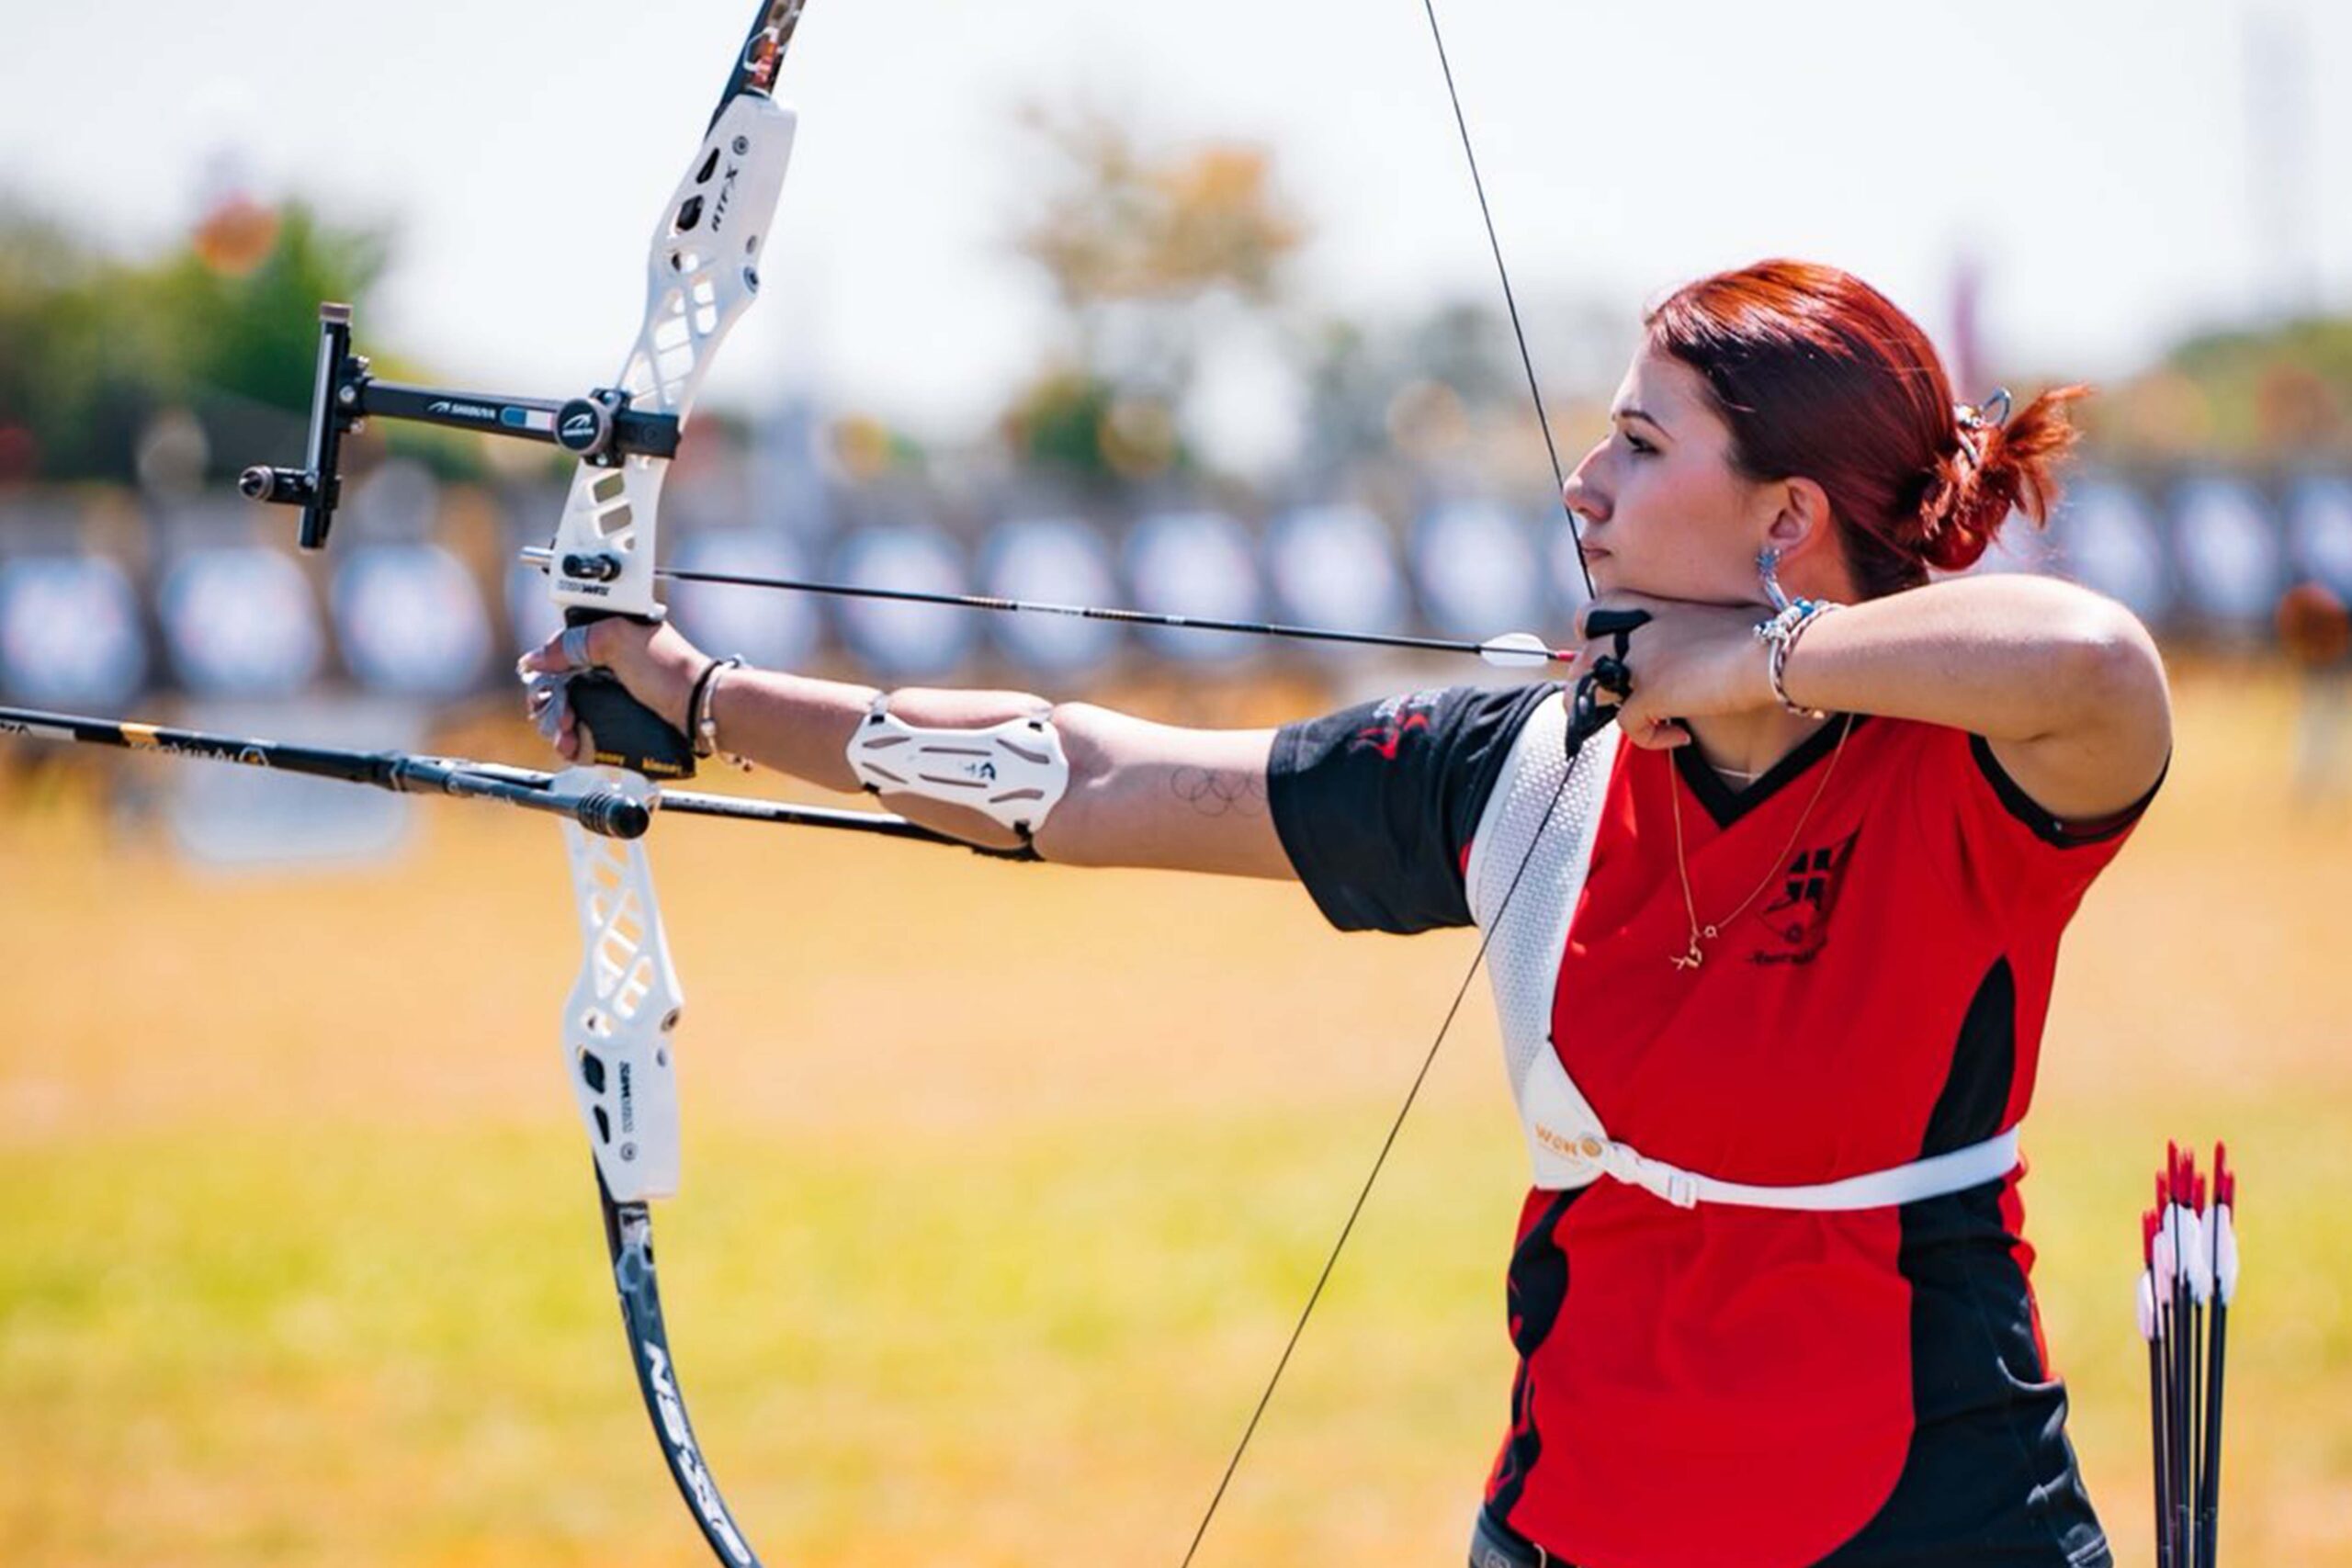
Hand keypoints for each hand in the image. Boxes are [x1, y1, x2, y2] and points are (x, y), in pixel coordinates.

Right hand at [518, 618, 708, 762]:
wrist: (700, 709)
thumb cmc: (671, 671)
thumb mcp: (618, 639)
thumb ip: (574, 642)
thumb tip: (536, 658)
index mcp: (607, 639)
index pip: (560, 652)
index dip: (546, 670)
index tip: (541, 685)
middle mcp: (607, 667)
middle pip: (559, 685)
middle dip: (550, 702)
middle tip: (558, 715)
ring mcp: (611, 696)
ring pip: (567, 711)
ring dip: (557, 724)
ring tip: (565, 734)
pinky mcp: (617, 723)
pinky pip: (583, 733)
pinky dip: (571, 741)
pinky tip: (570, 746)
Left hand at [1573, 593, 1775, 750]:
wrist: (1772, 652)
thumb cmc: (1767, 634)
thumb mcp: (1728, 616)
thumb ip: (1707, 626)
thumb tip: (1725, 641)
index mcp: (1660, 609)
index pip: (1605, 606)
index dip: (1596, 628)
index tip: (1613, 648)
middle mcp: (1643, 631)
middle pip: (1585, 650)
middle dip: (1586, 678)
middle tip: (1615, 699)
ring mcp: (1642, 661)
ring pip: (1585, 685)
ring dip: (1599, 710)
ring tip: (1635, 722)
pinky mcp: (1650, 693)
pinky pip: (1626, 724)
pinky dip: (1649, 738)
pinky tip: (1680, 736)